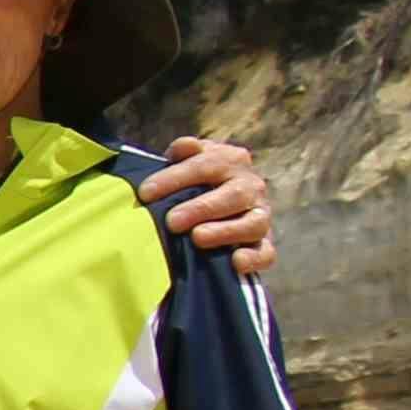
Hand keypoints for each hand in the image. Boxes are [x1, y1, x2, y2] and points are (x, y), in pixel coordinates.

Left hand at [138, 135, 273, 277]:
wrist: (219, 204)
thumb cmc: (195, 181)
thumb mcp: (189, 161)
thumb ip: (185, 152)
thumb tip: (182, 147)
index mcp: (232, 161)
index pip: (206, 165)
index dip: (175, 177)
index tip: (145, 193)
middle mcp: (251, 187)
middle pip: (233, 195)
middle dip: (201, 208)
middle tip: (172, 221)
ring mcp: (260, 215)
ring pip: (253, 224)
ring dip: (226, 231)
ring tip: (197, 237)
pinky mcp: (263, 244)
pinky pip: (266, 253)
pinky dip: (254, 258)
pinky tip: (235, 262)